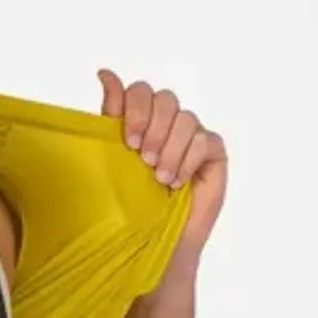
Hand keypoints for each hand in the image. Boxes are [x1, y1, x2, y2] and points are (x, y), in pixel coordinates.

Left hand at [96, 68, 228, 257]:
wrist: (153, 243)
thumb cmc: (131, 206)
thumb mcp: (113, 158)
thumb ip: (112, 117)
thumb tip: (104, 73)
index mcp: (140, 121)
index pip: (140, 91)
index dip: (134, 108)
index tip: (127, 140)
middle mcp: (167, 124)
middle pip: (165, 99)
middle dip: (152, 128)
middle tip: (142, 159)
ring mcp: (192, 136)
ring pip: (186, 119)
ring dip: (169, 149)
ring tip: (159, 178)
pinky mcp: (213, 152)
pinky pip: (205, 140)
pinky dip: (188, 160)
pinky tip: (177, 182)